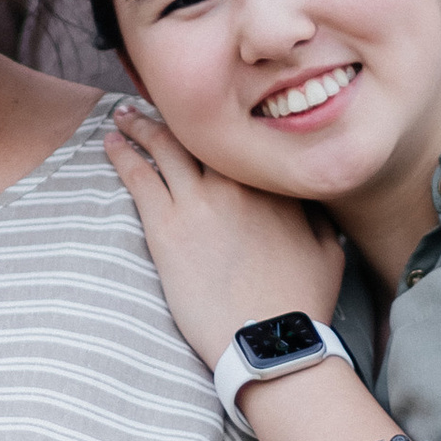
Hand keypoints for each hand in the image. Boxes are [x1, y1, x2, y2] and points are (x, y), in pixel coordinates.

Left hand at [103, 100, 343, 371]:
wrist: (271, 340)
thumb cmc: (303, 302)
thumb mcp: (329, 250)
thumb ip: (317, 216)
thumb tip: (309, 201)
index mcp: (275, 183)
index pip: (242, 138)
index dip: (220, 123)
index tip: (206, 113)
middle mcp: (237, 181)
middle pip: (200, 132)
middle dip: (175, 112)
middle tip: (153, 100)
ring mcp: (200, 201)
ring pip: (165, 145)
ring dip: (141, 125)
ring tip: (123, 115)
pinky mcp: (166, 228)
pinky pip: (139, 176)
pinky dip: (123, 154)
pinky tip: (111, 142)